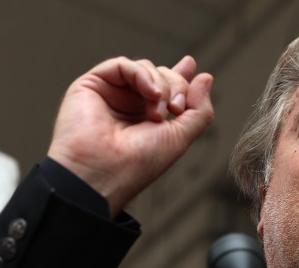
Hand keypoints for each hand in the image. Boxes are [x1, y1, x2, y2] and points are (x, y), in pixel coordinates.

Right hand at [47, 55, 213, 215]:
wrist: (102, 173)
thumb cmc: (137, 164)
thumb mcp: (180, 138)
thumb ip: (198, 110)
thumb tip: (206, 77)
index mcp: (146, 119)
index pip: (166, 88)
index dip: (181, 76)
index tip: (194, 68)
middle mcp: (128, 105)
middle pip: (161, 75)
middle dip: (177, 86)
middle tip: (177, 109)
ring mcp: (111, 94)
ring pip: (145, 68)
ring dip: (161, 85)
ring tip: (160, 113)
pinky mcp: (92, 85)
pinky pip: (123, 64)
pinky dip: (142, 74)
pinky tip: (151, 94)